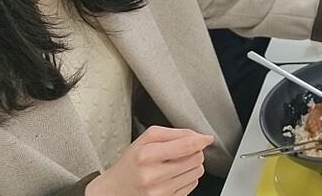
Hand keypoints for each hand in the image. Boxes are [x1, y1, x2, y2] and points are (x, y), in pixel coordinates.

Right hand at [85, 126, 212, 195]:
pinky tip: (174, 176)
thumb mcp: (146, 139)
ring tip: (177, 164)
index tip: (206, 138)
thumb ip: (174, 133)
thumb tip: (199, 136)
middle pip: (195, 158)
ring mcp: (159, 192)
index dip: (201, 140)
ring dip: (192, 165)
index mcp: (146, 155)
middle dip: (194, 152)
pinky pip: (192, 185)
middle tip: (182, 152)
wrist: (115, 190)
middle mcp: (153, 175)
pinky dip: (188, 178)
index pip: (186, 145)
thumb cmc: (132, 163)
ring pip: (197, 172)